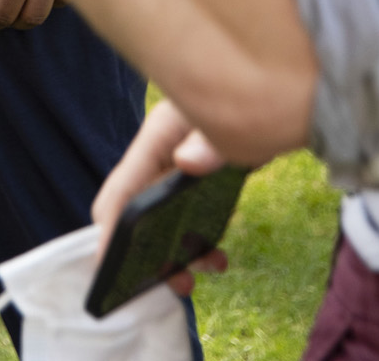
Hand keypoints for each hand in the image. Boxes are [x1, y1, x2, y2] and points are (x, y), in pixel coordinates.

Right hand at [91, 101, 230, 293]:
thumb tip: (185, 163)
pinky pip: (184, 219)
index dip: (110, 229)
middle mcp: (160, 155)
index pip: (122, 187)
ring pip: (160, 221)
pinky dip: (197, 243)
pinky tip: (217, 258)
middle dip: (146, 252)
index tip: (107, 266)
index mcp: (157, 137)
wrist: (272, 95)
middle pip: (135, 211)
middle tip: (171, 282)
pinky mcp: (195, 181)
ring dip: (174, 254)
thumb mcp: (227, 119)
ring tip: (192, 280)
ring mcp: (176, 169)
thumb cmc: (245, 97)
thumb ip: (209, 140)